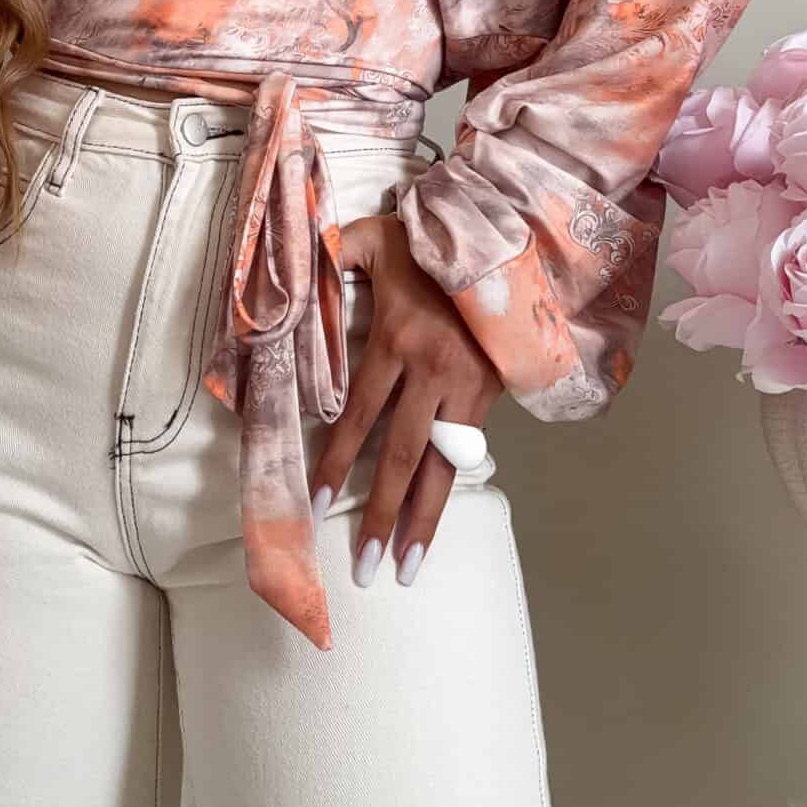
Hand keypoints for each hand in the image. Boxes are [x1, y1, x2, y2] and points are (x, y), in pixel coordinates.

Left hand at [307, 210, 500, 586]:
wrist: (508, 241)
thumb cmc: (432, 242)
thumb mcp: (375, 237)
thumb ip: (335, 252)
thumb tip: (298, 262)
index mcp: (397, 342)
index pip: (359, 415)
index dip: (335, 462)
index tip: (313, 504)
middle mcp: (432, 374)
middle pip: (400, 456)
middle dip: (379, 512)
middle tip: (362, 566)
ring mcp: (465, 389)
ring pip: (440, 467)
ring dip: (421, 521)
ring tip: (404, 569)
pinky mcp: (490, 396)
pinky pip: (464, 455)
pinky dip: (448, 492)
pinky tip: (432, 526)